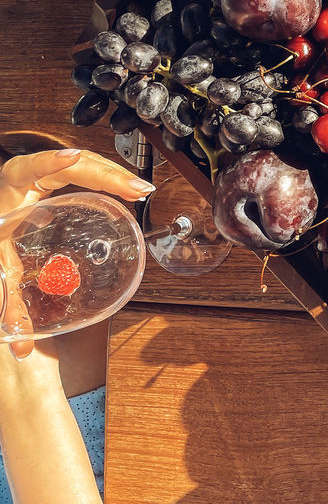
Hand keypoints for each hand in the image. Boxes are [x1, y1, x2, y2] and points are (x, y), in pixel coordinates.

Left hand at [0, 150, 153, 357]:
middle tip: (136, 188)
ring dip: (111, 173)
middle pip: (69, 164)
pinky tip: (122, 189)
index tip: (73, 158)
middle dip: (106, 172)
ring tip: (138, 189)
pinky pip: (80, 175)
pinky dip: (104, 179)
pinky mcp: (49, 188)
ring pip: (80, 165)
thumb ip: (7, 305)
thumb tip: (21, 346)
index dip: (50, 161)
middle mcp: (24, 185)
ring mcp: (39, 184)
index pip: (28, 169)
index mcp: (7, 198)